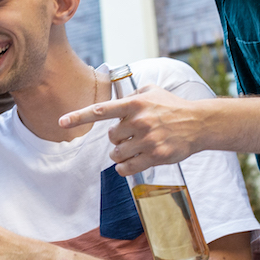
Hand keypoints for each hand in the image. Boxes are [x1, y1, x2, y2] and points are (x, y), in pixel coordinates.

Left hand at [59, 85, 209, 175]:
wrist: (199, 123)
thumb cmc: (173, 106)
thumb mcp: (152, 91)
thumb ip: (132, 94)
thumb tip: (117, 100)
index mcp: (135, 104)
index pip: (101, 111)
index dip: (79, 117)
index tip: (61, 122)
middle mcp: (140, 121)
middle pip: (111, 138)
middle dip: (118, 139)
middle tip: (132, 136)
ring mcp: (148, 140)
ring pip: (117, 154)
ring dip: (121, 154)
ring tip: (134, 148)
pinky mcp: (155, 156)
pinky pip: (127, 168)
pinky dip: (124, 168)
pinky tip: (130, 163)